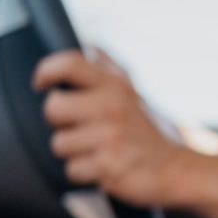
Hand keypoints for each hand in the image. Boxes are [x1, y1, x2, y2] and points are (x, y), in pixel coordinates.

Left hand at [32, 48, 191, 205]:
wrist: (175, 168)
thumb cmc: (147, 130)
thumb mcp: (131, 92)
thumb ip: (106, 68)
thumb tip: (86, 45)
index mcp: (115, 85)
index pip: (69, 64)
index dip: (47, 71)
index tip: (42, 83)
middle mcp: (111, 106)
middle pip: (52, 107)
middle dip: (60, 122)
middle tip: (81, 126)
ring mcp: (110, 137)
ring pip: (59, 143)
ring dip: (74, 151)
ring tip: (98, 149)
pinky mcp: (108, 165)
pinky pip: (72, 169)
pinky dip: (85, 172)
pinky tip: (104, 166)